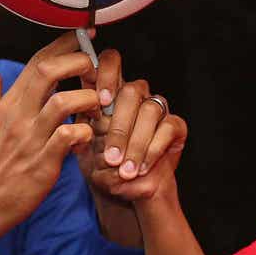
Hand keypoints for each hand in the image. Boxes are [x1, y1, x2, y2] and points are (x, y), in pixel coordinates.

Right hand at [0, 31, 99, 247]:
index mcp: (6, 103)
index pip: (37, 61)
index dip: (64, 43)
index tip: (85, 33)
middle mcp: (17, 116)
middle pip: (48, 71)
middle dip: (79, 61)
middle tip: (97, 69)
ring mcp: (29, 140)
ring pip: (63, 102)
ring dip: (87, 99)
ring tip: (97, 106)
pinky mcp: (42, 165)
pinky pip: (68, 138)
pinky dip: (84, 132)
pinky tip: (88, 136)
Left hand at [77, 48, 188, 205]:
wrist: (123, 191)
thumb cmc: (100, 166)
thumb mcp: (83, 147)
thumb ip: (81, 129)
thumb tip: (84, 121)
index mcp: (108, 92)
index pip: (110, 63)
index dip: (107, 74)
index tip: (101, 101)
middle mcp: (134, 96)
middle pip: (132, 90)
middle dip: (120, 126)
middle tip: (110, 156)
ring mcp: (157, 109)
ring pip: (150, 110)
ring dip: (135, 144)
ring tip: (124, 170)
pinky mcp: (175, 126)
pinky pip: (167, 128)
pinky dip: (151, 151)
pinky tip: (139, 169)